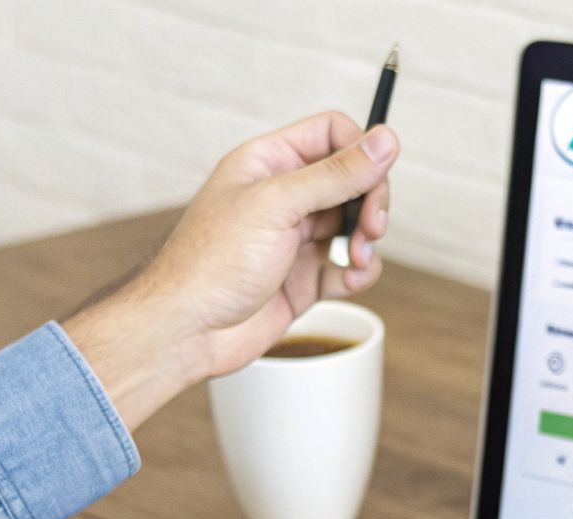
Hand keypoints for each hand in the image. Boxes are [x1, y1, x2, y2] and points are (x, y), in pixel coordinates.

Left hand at [64, 111, 397, 429]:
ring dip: (367, 240)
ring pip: (353, 225)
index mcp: (269, 163)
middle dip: (369, 201)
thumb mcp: (278, 204)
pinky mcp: (303, 278)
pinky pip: (347, 267)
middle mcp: (283, 197)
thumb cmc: (211, 263)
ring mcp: (295, 239)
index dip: (360, 151)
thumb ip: (336, 174)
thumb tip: (385, 140)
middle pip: (351, 180)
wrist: (187, 330)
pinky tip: (352, 279)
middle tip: (371, 227)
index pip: (331, 134)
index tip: (374, 178)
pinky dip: (359, 272)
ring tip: (358, 258)